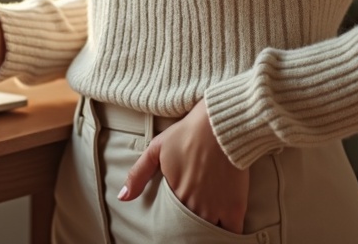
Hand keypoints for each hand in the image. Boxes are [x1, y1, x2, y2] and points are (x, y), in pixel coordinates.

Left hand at [120, 99, 249, 231]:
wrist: (219, 125)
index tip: (175, 224)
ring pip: (208, 232)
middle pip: (190, 230)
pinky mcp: (235, 207)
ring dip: (206, 231)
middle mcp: (194, 206)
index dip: (174, 224)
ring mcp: (215, 209)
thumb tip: (122, 197)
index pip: (172, 222)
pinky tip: (224, 230)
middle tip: (190, 228)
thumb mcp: (156, 149)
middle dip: (189, 230)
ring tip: (206, 229)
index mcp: (175, 195)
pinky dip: (228, 235)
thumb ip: (138, 175)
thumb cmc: (187, 133)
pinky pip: (231, 233)